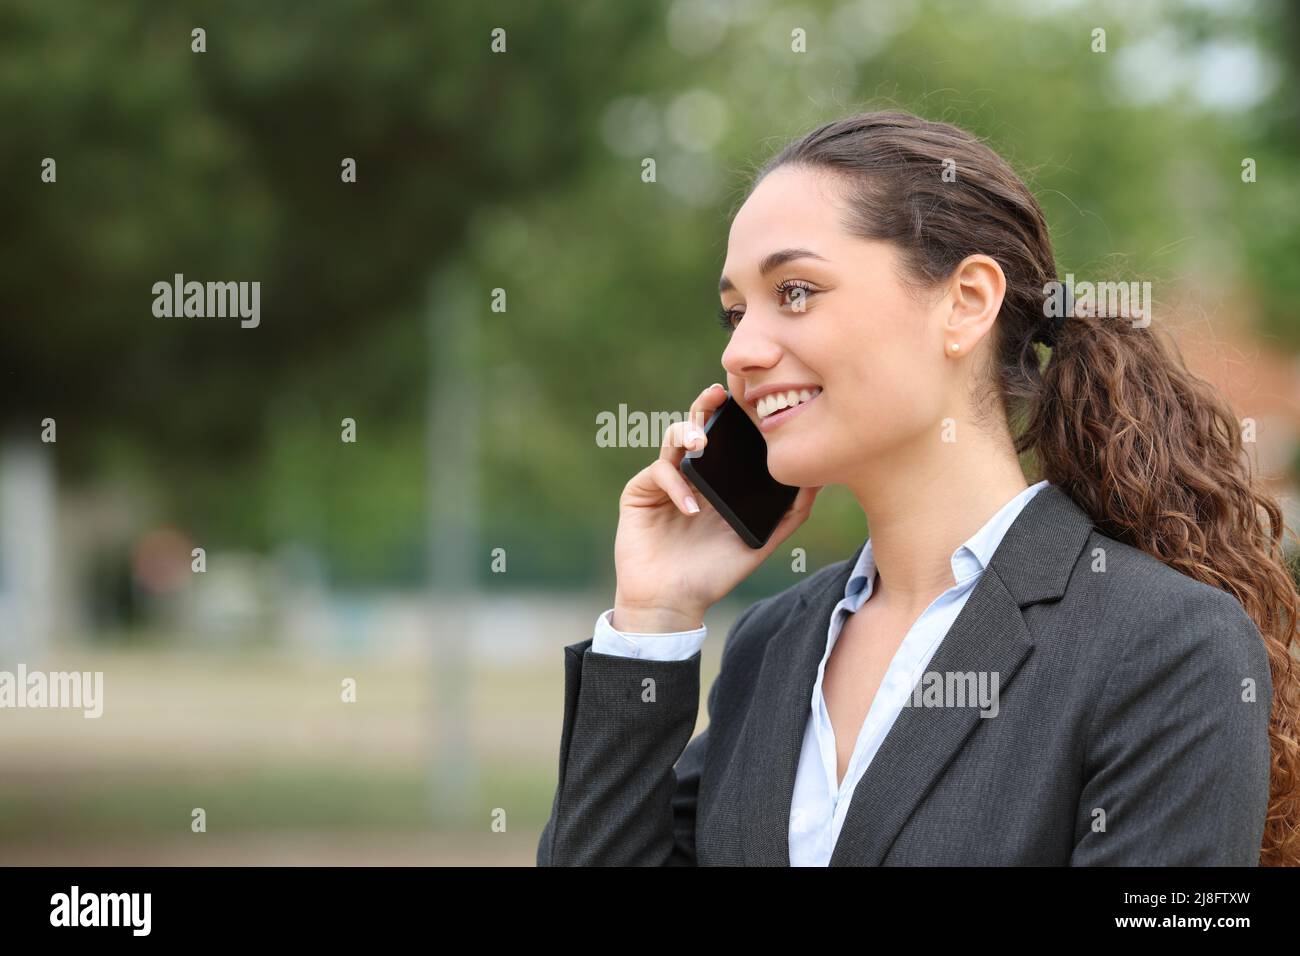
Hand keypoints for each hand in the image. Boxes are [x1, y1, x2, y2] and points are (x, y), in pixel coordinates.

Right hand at [612, 383, 821, 631]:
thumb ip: (789, 514)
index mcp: (717, 480)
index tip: (751, 398)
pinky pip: (658, 473)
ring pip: (673, 439)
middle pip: (697, 426)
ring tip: (702, 444)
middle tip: (718, 394)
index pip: (726, 437)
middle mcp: (690, 474)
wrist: (674, 604)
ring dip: (688, 433)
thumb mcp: (760, 541)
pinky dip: (675, 484)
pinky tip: (690, 507)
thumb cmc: (714, 573)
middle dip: (706, 406)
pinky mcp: (639, 493)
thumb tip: (817, 480)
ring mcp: (663, 482)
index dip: (734, 415)